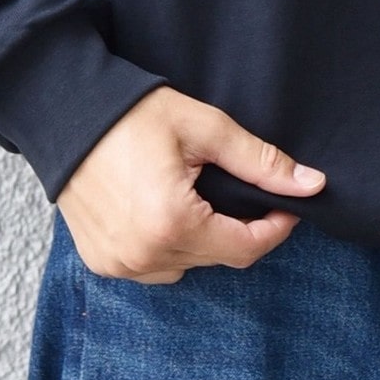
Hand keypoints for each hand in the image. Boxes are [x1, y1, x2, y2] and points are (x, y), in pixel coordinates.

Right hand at [55, 85, 326, 283]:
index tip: (287, 204)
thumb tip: (313, 185)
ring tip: (200, 195)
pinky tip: (167, 209)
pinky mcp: (102, 263)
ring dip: (204, 239)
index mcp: (172, 224)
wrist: (66, 113)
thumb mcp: (205, 128)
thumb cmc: (135, 114)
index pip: (245, 249)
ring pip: (187, 265)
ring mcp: (119, 265)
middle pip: (217, 258)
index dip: (274, 228)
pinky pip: (154, 266)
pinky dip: (170, 245)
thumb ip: (261, 161)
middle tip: (242, 190)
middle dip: (238, 228)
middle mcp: (143, 256)